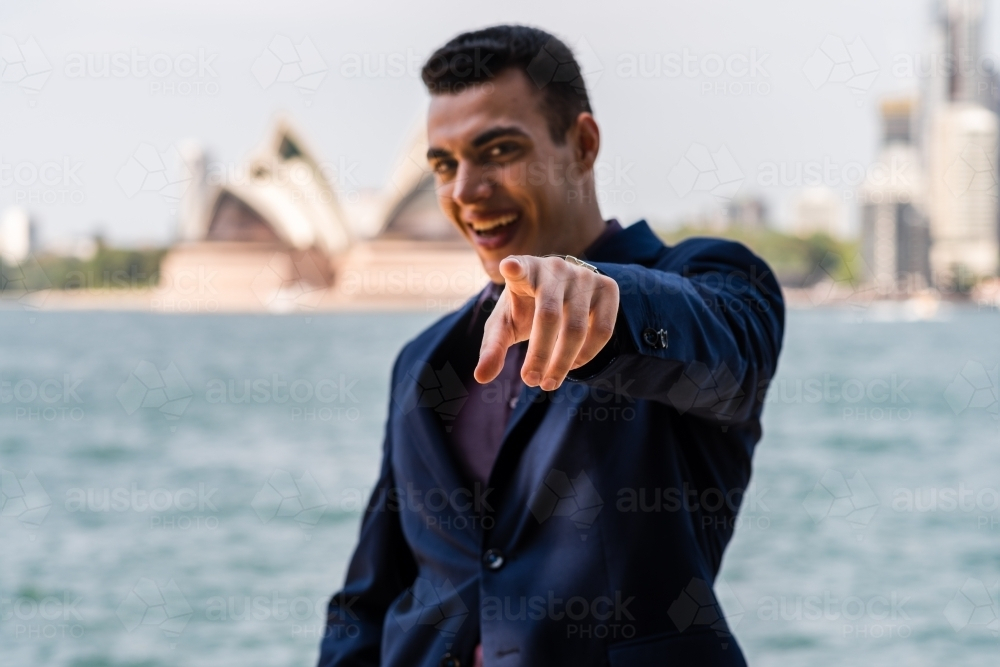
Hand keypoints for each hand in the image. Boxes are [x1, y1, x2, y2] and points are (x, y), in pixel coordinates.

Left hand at [474, 255, 619, 390]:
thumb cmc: (525, 308)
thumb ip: (492, 349)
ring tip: (549, 382)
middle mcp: (555, 268)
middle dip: (539, 354)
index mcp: (524, 271)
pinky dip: (587, 354)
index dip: (515, 268)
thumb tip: (481, 378)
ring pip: (577, 328)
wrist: (563, 291)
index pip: (519, 268)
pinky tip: (572, 366)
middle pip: (548, 315)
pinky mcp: (607, 287)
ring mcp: (583, 276)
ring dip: (562, 362)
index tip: (509, 266)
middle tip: (531, 381)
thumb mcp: (505, 325)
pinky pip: (603, 329)